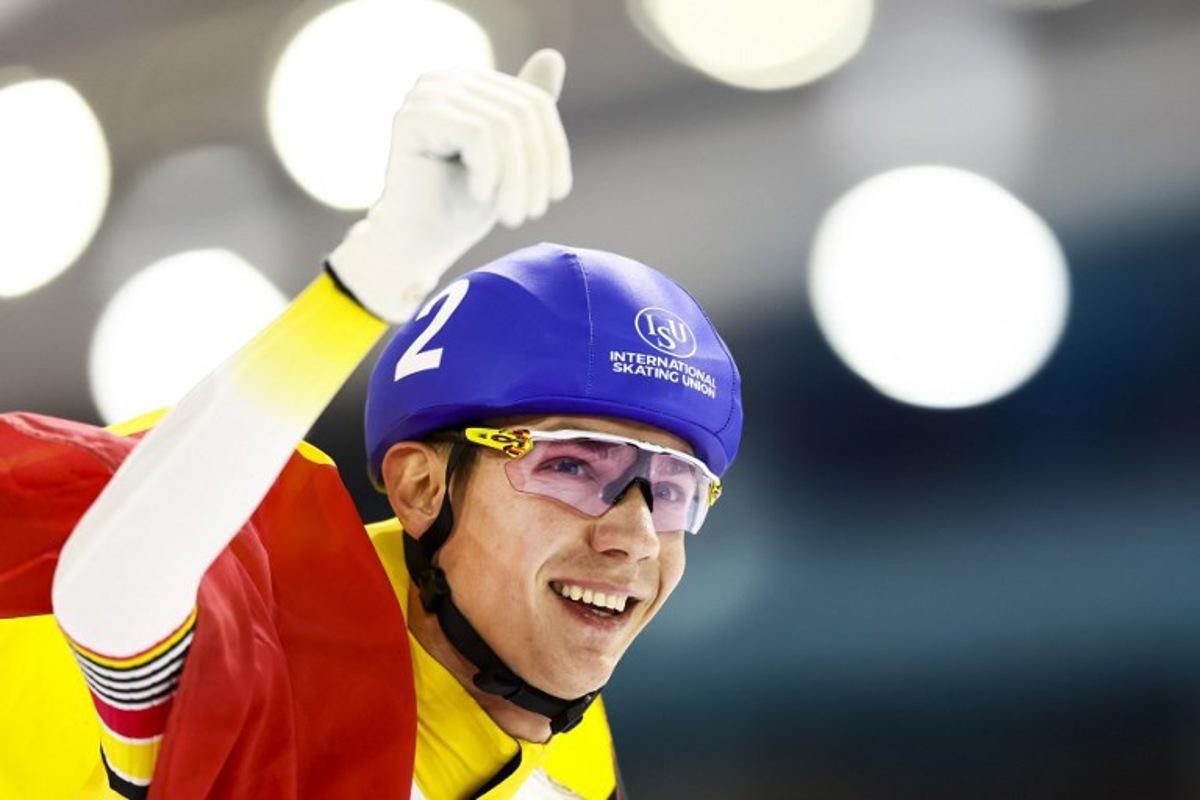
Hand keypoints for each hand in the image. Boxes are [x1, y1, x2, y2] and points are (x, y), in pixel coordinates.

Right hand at [328, 49, 570, 321]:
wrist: (417, 245)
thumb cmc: (461, 206)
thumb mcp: (511, 159)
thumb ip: (527, 113)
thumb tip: (554, 55)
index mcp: (468, 83)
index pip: (534, 103)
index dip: (554, 151)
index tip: (554, 196)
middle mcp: (444, 79)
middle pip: (523, 113)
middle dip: (536, 170)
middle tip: (531, 214)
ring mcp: (425, 94)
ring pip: (504, 126)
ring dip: (516, 180)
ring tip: (511, 215)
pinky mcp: (413, 116)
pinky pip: (480, 135)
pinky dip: (489, 174)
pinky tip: (480, 197)